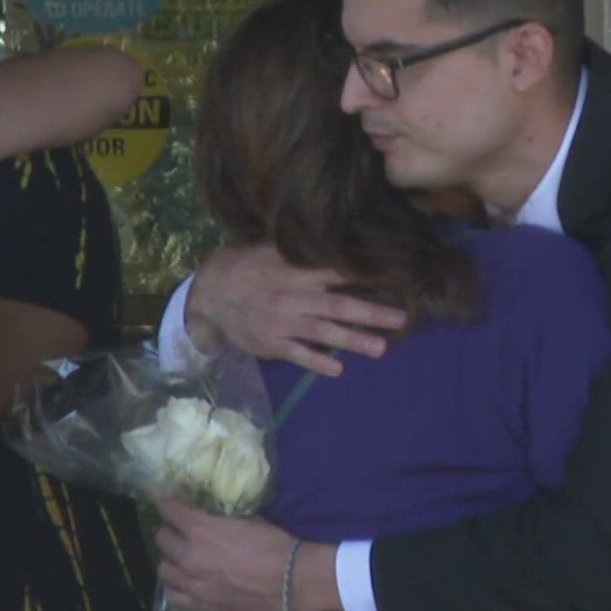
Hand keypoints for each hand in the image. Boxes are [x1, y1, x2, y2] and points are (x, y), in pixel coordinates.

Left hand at [155, 499, 342, 610]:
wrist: (292, 582)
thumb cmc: (274, 545)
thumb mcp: (246, 519)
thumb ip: (221, 518)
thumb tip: (211, 515)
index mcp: (201, 528)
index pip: (168, 510)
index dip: (168, 504)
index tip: (171, 504)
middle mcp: (190, 555)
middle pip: (162, 538)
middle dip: (170, 530)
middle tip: (181, 531)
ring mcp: (192, 584)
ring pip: (163, 568)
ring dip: (171, 559)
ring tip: (182, 558)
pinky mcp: (201, 606)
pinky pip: (172, 597)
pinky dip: (175, 587)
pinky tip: (184, 583)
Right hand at [188, 244, 406, 376]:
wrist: (209, 294)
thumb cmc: (246, 266)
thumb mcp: (270, 249)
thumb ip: (301, 252)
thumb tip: (339, 241)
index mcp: (293, 270)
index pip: (334, 272)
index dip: (364, 275)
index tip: (394, 278)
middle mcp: (291, 296)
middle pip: (336, 305)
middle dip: (370, 312)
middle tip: (401, 318)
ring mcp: (281, 323)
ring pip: (321, 332)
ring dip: (352, 340)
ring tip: (381, 348)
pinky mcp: (271, 344)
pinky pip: (297, 354)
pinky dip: (316, 361)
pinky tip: (338, 369)